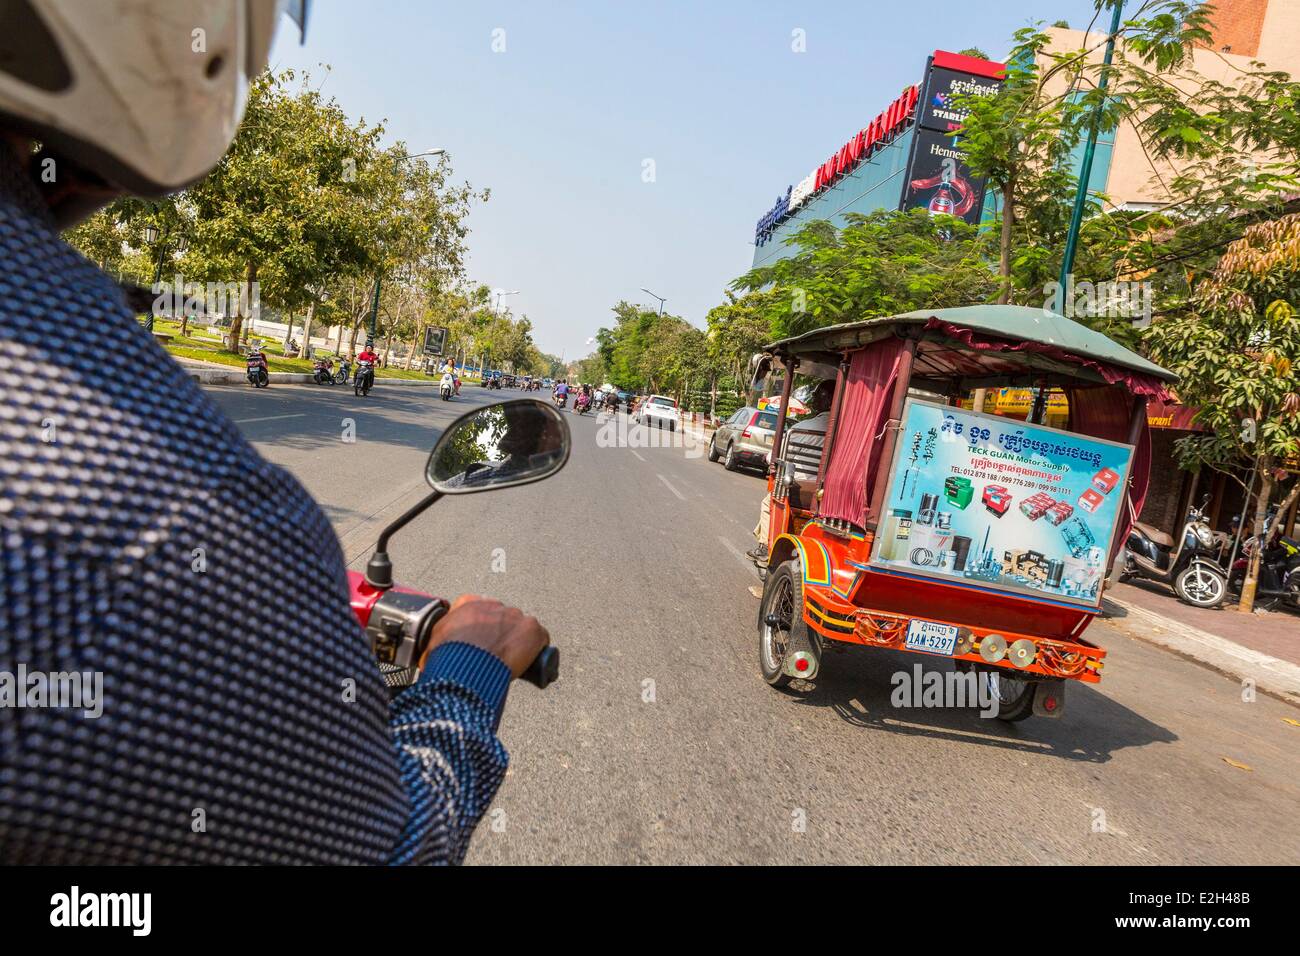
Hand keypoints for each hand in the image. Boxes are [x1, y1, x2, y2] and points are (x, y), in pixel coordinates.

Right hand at [420, 594, 549, 678]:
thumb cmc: (449, 657)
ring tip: (511, 660)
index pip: (478, 608)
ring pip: (521, 628)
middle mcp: (494, 606)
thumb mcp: (434, 643)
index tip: (482, 639)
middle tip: (496, 653)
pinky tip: (530, 662)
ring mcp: (515, 616)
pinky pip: (540, 638)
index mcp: (469, 604)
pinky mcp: (532, 629)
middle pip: (502, 619)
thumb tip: (433, 655)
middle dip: (501, 634)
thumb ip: (439, 640)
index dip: (481, 626)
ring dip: (518, 641)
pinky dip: (536, 650)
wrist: (466, 666)